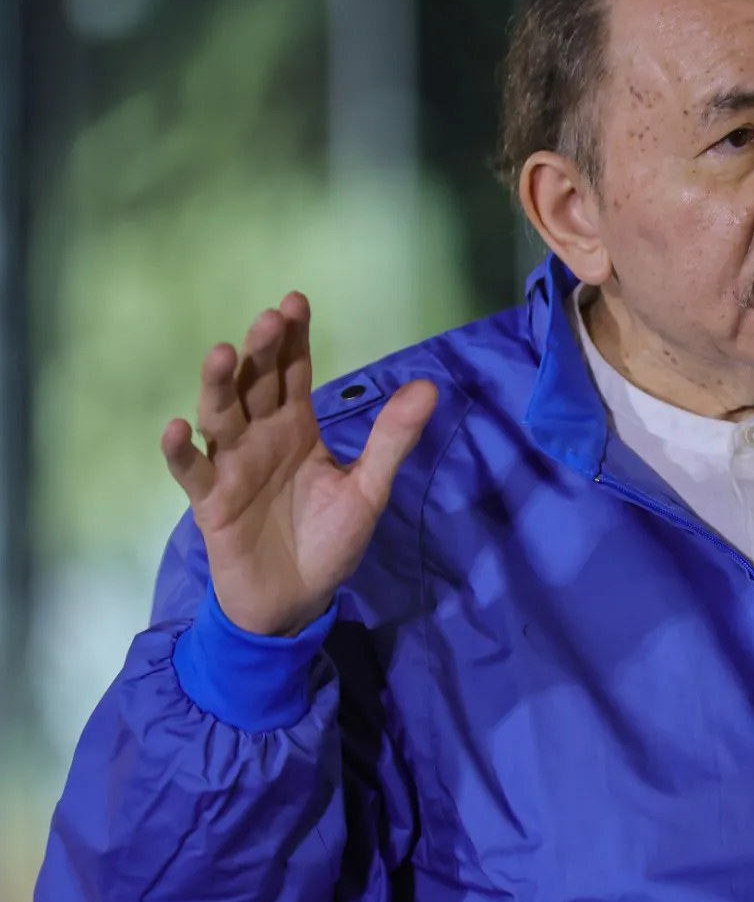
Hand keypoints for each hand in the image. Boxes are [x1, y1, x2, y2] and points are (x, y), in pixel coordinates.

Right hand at [160, 292, 436, 636]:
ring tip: (222, 354)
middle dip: (261, 351)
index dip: (294, 339)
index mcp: (296, 427)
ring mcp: (231, 467)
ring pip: (219, 417)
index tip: (296, 301)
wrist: (297, 600)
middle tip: (270, 319)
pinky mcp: (211, 504)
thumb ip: (392, 439)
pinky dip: (181, 452)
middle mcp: (259, 437)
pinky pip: (192, 473)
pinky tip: (178, 427)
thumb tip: (429, 385)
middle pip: (256, 385)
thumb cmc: (329, 540)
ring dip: (217, 386)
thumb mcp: (369, 489)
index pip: (293, 372)